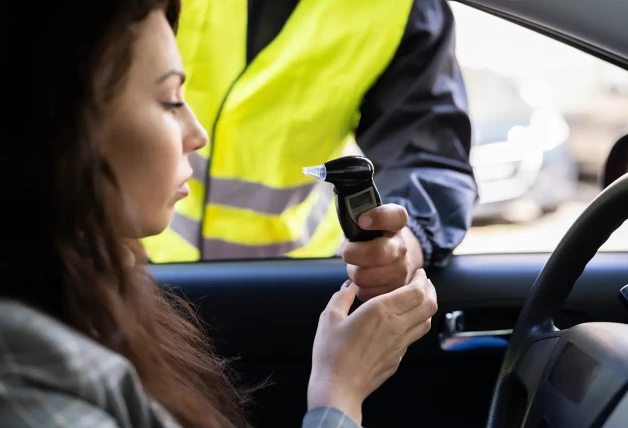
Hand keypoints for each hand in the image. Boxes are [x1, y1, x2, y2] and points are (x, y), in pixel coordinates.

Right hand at [307, 269, 436, 422]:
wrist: (338, 388)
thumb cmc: (331, 353)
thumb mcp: (329, 318)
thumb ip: (342, 297)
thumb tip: (349, 287)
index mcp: (381, 311)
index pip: (416, 291)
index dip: (422, 280)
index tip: (419, 273)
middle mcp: (396, 326)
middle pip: (429, 305)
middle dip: (430, 290)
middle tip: (423, 283)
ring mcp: (400, 344)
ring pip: (426, 321)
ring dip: (426, 307)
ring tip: (418, 300)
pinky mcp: (398, 358)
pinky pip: (414, 337)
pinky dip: (415, 324)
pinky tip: (403, 322)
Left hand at [341, 204, 423, 300]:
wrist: (394, 257)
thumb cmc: (372, 237)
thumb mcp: (368, 220)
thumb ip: (356, 216)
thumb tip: (347, 220)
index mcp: (397, 223)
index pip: (395, 216)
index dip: (378, 218)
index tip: (362, 220)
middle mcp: (403, 247)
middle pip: (377, 253)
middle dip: (353, 254)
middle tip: (347, 252)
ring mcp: (402, 270)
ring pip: (365, 276)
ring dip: (354, 272)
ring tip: (357, 265)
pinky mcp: (395, 291)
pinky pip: (365, 292)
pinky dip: (359, 287)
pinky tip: (364, 279)